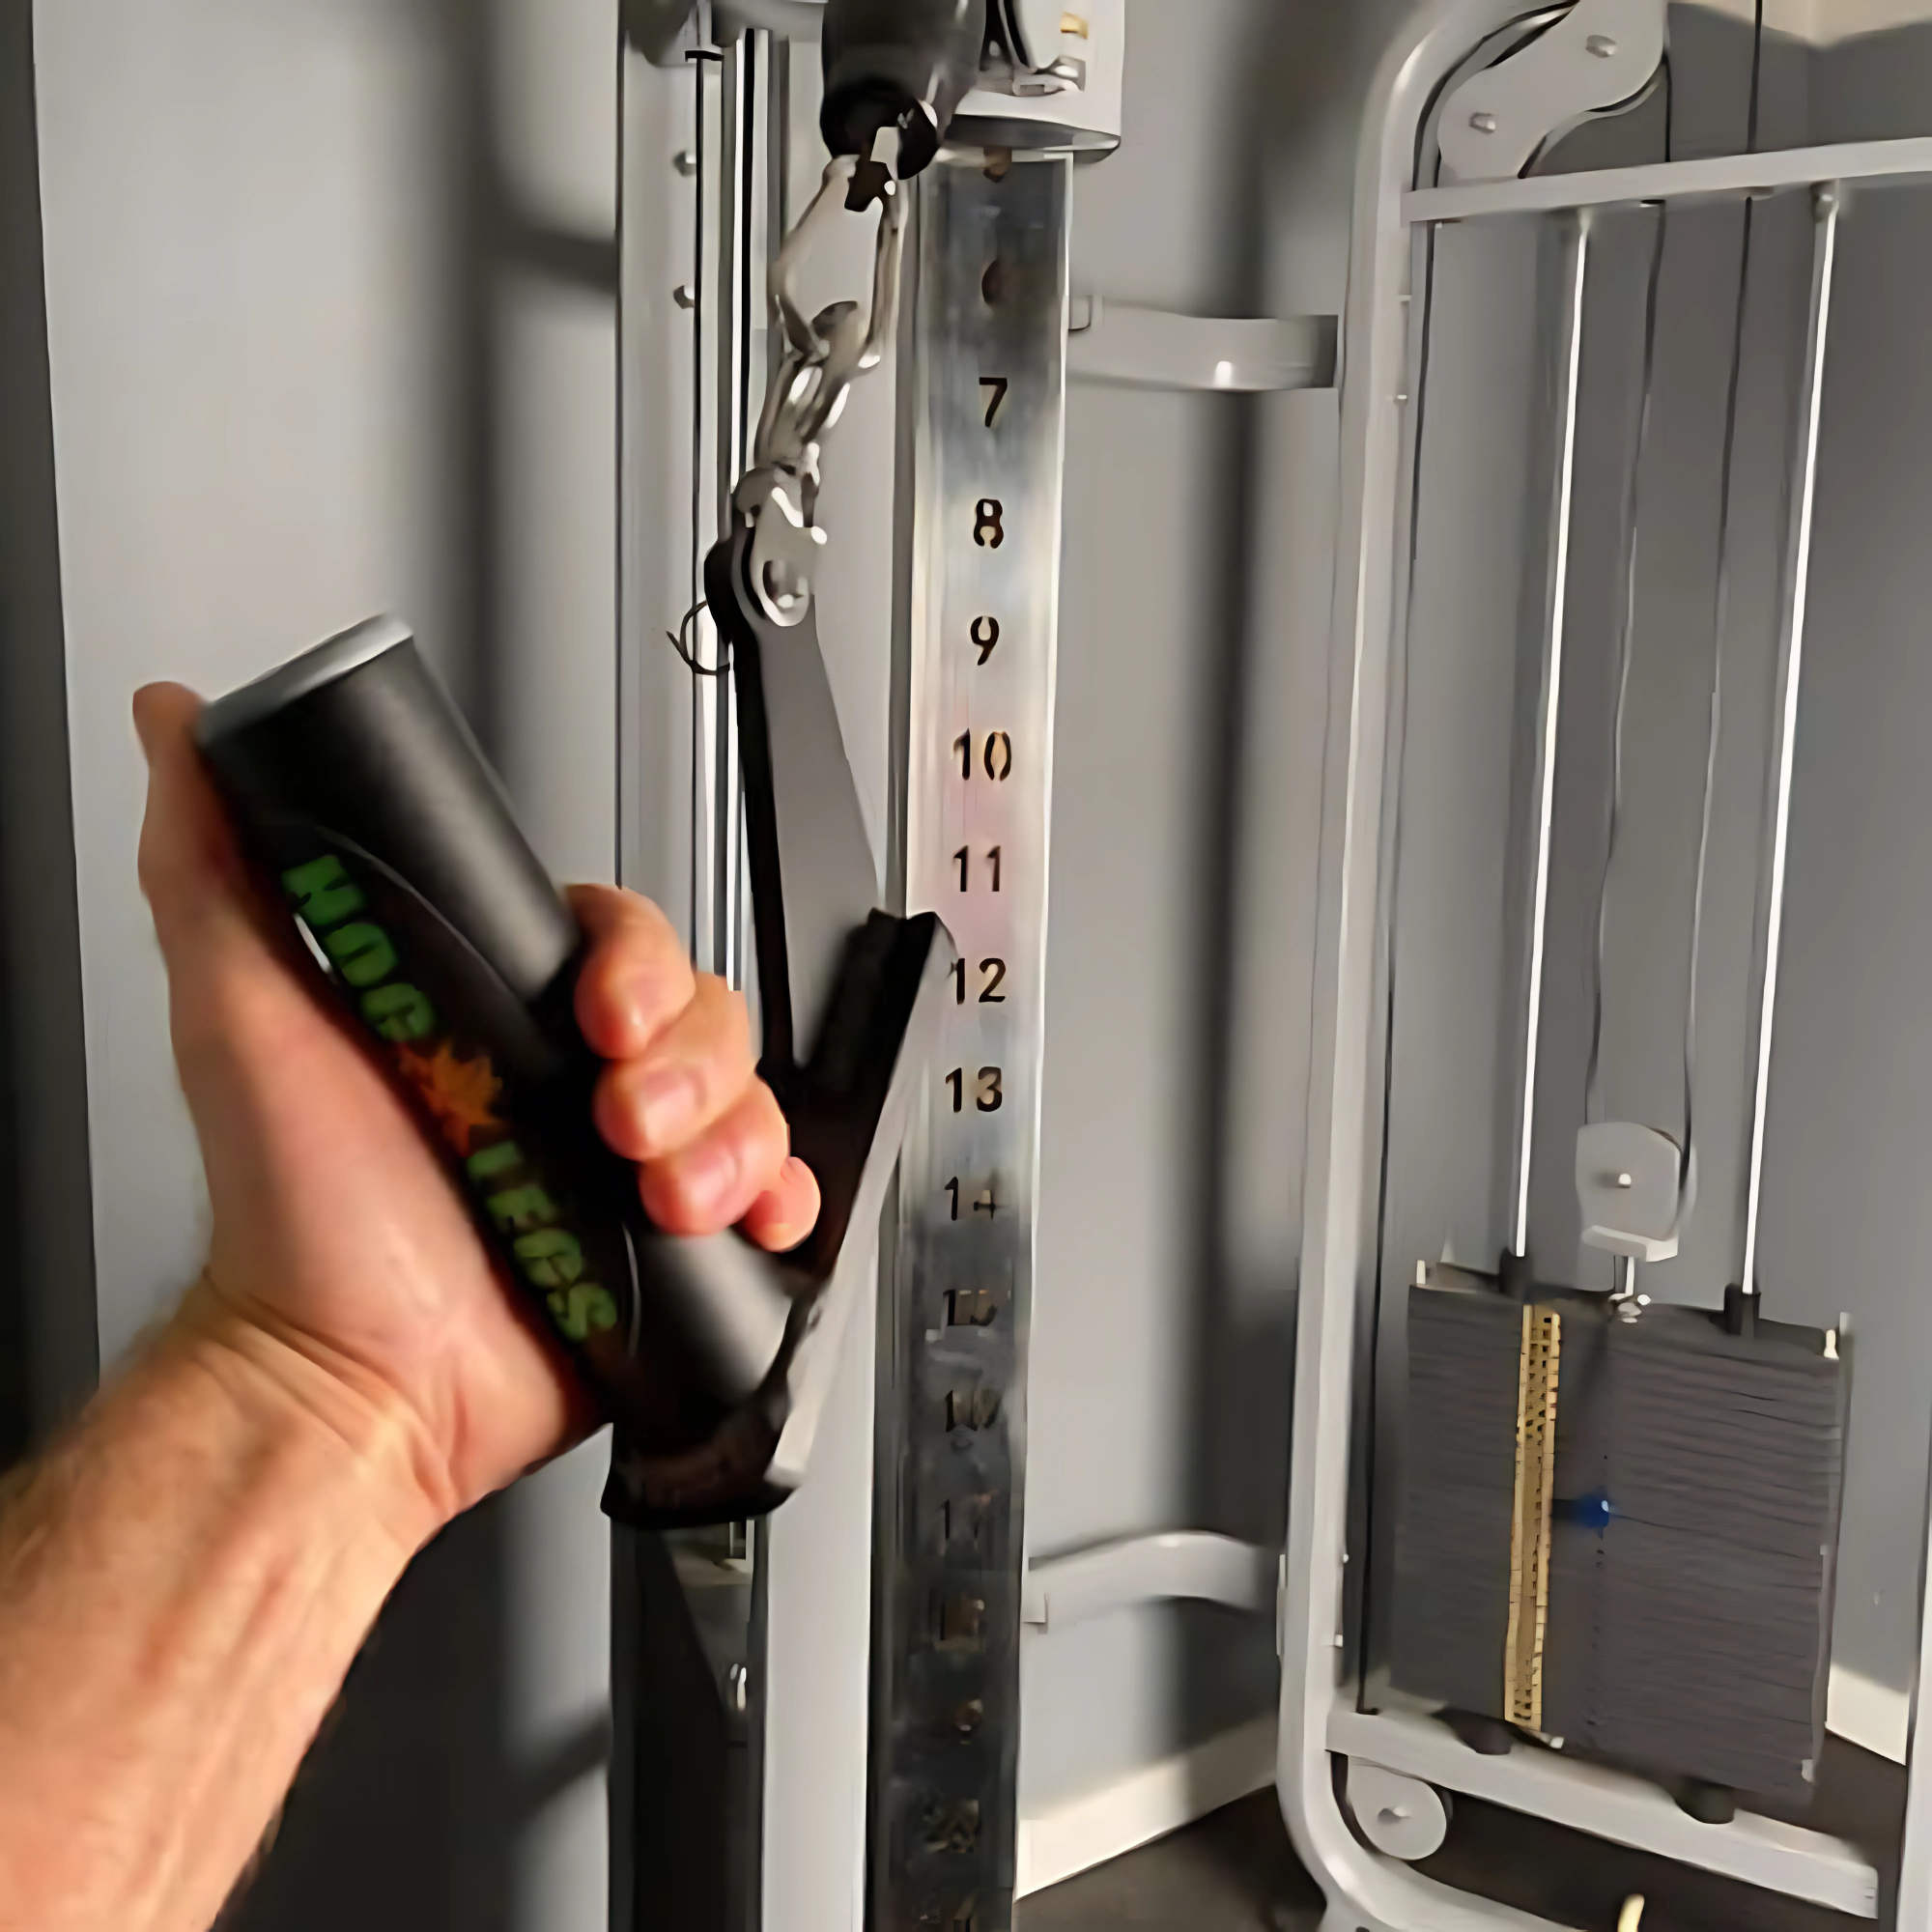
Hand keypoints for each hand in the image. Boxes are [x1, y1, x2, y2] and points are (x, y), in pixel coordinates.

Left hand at [133, 683, 818, 1523]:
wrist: (352, 1389)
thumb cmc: (297, 1220)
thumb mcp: (242, 1016)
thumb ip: (214, 866)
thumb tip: (175, 725)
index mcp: (503, 1018)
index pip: (617, 939)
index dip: (634, 962)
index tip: (600, 1014)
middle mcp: (576, 1084)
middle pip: (703, 1012)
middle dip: (687, 1063)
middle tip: (620, 1117)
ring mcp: (631, 1164)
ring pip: (748, 1099)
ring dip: (727, 1138)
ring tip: (654, 1195)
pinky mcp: (674, 1247)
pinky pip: (773, 1194)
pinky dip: (778, 1198)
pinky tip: (730, 1218)